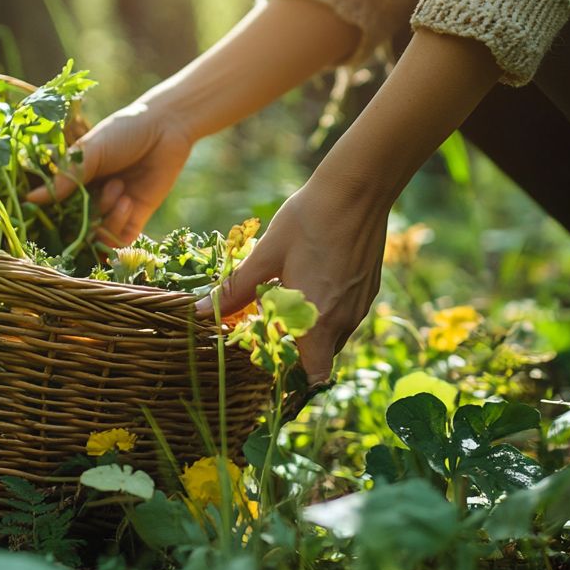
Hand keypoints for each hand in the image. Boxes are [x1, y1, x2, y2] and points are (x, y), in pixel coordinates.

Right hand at [27, 98, 192, 246]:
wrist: (165, 130)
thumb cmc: (123, 132)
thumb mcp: (89, 151)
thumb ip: (65, 177)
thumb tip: (31, 200)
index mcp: (75, 181)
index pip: (55, 207)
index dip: (51, 213)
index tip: (49, 211)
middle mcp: (91, 199)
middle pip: (75, 226)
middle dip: (83, 214)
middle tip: (96, 190)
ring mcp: (113, 210)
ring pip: (97, 235)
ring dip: (105, 214)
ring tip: (119, 187)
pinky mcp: (135, 218)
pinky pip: (120, 239)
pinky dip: (119, 226)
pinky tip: (127, 201)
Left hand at [195, 175, 388, 383]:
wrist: (357, 190)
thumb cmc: (307, 221)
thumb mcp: (266, 255)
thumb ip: (235, 290)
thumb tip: (200, 313)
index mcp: (316, 320)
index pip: (313, 376)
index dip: (295, 380)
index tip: (274, 365)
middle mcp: (344, 320)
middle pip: (322, 357)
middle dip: (298, 350)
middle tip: (271, 325)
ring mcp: (360, 305)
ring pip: (335, 334)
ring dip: (313, 328)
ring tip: (289, 296)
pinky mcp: (369, 288)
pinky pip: (347, 313)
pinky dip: (329, 309)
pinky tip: (313, 278)